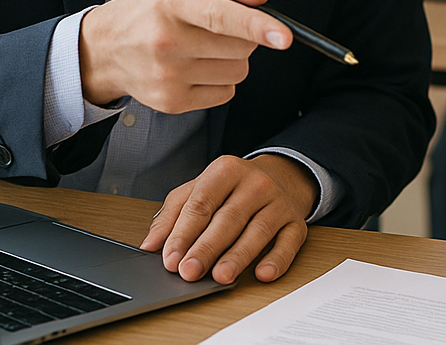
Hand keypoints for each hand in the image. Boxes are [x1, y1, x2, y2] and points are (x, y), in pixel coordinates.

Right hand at [79, 0, 291, 111]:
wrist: (105, 47)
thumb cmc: (149, 1)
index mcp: (170, 0)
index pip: (220, 16)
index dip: (258, 25)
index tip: (284, 36)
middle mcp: (166, 40)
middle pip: (240, 46)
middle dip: (244, 33)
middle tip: (217, 23)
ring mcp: (168, 76)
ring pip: (238, 70)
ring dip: (232, 57)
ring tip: (202, 43)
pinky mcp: (172, 101)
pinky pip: (225, 93)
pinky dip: (220, 79)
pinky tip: (196, 64)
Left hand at [141, 153, 314, 283]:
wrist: (279, 177)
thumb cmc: (231, 189)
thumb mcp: (197, 190)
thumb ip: (172, 215)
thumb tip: (150, 245)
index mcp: (225, 170)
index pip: (202, 203)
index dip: (184, 233)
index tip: (170, 258)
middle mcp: (255, 183)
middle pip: (228, 218)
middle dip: (207, 247)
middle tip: (189, 271)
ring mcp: (278, 202)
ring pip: (258, 231)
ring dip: (238, 256)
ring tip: (220, 276)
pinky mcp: (296, 222)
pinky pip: (289, 242)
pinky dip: (278, 259)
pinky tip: (263, 273)